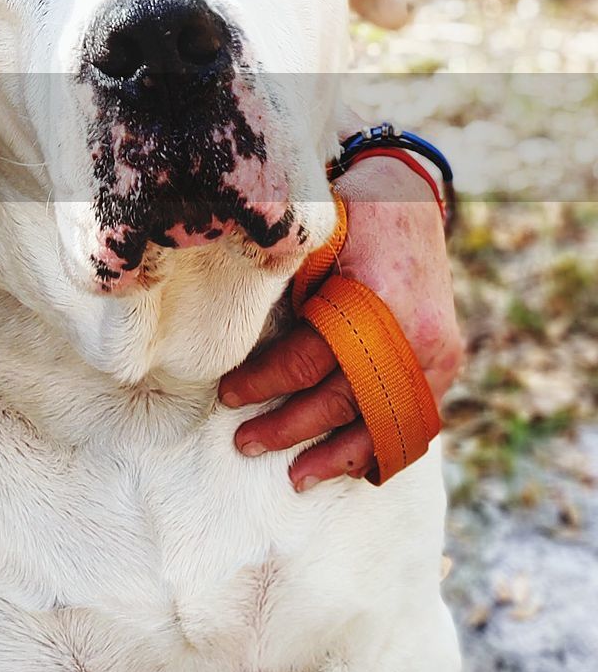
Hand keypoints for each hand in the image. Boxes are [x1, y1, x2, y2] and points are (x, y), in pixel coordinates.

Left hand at [218, 156, 463, 489]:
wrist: (407, 194)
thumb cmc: (346, 214)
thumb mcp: (310, 239)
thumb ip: (282, 285)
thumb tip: (225, 332)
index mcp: (373, 299)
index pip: (308, 360)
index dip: (265, 382)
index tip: (227, 397)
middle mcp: (412, 334)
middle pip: (344, 400)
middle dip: (291, 428)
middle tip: (245, 443)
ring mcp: (437, 352)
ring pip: (385, 423)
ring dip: (338, 455)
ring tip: (297, 477)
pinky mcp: (446, 359)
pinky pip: (417, 418)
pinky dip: (384, 445)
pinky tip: (356, 468)